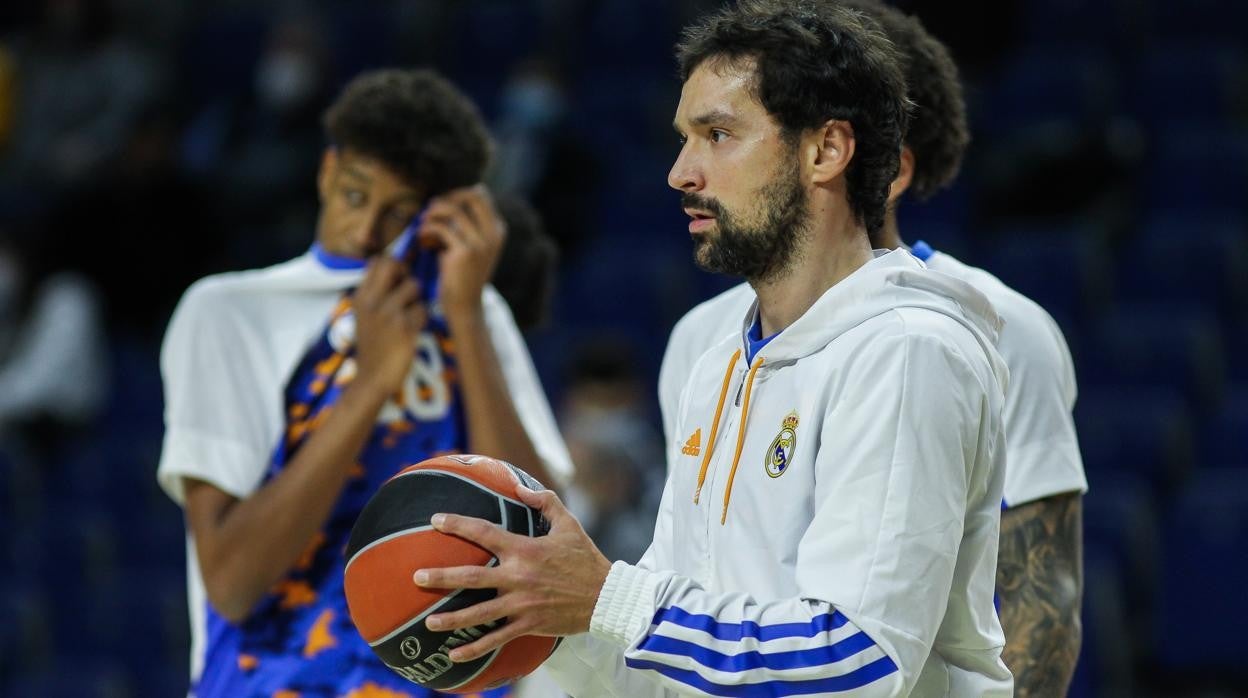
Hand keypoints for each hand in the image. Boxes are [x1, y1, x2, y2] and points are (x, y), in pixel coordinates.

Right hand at [352, 257, 426, 393]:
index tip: (398, 281)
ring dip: (416, 300)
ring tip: (409, 317)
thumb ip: (375, 295)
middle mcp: (372, 302)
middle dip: (406, 274)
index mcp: (360, 298)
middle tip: (408, 292)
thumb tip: (397, 271)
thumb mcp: (364, 317)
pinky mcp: (404, 327)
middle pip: (394, 265)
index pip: (377, 262)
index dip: (393, 266)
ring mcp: (388, 313)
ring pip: (413, 286)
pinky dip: (421, 319)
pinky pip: (422, 309)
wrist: (372, 379)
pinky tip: (412, 332)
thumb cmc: (373, 347)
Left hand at [413, 485, 611, 662]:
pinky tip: (454, 654)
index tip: (435, 520)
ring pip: (479, 613)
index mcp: (524, 550)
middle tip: (417, 577)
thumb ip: (544, 501)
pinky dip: (475, 648)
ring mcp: (521, 604)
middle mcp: (518, 577)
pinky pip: (497, 639)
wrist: (606, 596)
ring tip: (428, 621)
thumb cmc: (585, 557)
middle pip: (472, 578)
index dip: (458, 525)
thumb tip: (520, 487)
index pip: (484, 533)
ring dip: (451, 618)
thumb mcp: (568, 523)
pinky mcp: (528, 625)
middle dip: (442, 578)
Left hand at [418, 185, 504, 318]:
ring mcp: (481, 243)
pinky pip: (441, 228)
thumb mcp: (473, 247)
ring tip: (423, 223)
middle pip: (472, 196)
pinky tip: (421, 239)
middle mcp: (493, 234)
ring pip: (454, 210)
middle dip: (448, 198)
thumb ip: (468, 225)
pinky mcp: (464, 252)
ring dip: (433, 213)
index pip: (481, 196)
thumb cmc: (463, 275)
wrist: (465, 305)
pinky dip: (427, 229)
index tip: (441, 206)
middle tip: (432, 209)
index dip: (458, 195)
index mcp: (498, 230)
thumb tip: (447, 200)